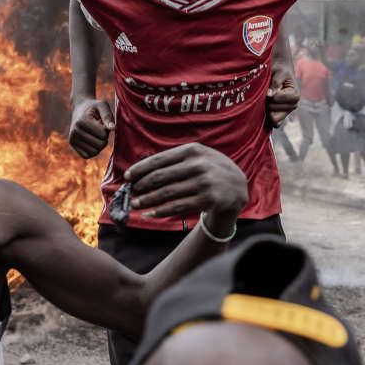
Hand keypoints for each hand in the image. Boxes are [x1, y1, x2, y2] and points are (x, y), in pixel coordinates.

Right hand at [68, 97, 114, 158]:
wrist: (80, 108)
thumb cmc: (94, 107)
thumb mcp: (102, 105)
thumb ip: (108, 116)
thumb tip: (113, 128)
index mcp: (81, 121)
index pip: (103, 134)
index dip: (106, 129)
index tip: (102, 122)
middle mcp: (74, 132)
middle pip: (100, 145)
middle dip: (104, 138)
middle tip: (100, 129)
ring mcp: (72, 139)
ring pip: (95, 152)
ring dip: (99, 144)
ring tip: (96, 133)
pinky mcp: (73, 145)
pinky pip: (88, 155)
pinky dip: (94, 150)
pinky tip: (92, 140)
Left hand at [125, 143, 248, 230]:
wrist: (237, 186)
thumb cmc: (209, 170)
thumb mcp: (197, 157)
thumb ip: (174, 160)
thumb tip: (142, 168)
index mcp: (192, 150)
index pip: (159, 160)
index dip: (141, 169)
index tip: (127, 177)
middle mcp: (198, 164)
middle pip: (161, 177)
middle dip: (141, 186)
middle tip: (130, 193)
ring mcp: (204, 182)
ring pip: (167, 194)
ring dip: (147, 200)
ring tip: (135, 204)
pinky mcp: (208, 199)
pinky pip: (178, 207)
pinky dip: (161, 211)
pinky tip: (149, 214)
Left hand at [266, 66, 298, 128]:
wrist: (281, 71)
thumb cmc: (280, 70)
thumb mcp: (278, 72)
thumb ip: (275, 83)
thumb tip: (269, 95)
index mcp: (295, 95)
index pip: (275, 100)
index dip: (268, 94)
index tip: (268, 87)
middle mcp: (293, 105)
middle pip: (274, 111)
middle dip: (267, 103)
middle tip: (267, 92)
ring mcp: (287, 111)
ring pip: (273, 119)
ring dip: (266, 108)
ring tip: (268, 98)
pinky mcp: (282, 115)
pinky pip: (274, 123)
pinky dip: (268, 117)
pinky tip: (265, 108)